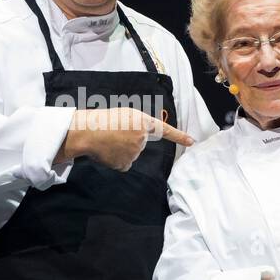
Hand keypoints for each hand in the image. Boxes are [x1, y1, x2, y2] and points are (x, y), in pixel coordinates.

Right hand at [57, 108, 192, 171]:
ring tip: (109, 141)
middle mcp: (143, 138)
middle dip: (129, 140)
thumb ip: (137, 125)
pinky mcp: (126, 163)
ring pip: (131, 154)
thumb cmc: (103, 120)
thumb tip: (138, 141)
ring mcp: (135, 152)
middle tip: (114, 133)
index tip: (192, 141)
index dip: (179, 136)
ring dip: (121, 150)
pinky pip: (124, 164)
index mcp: (143, 122)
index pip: (165, 130)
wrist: (88, 131)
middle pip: (140, 144)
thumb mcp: (124, 115)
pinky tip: (108, 152)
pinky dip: (116, 160)